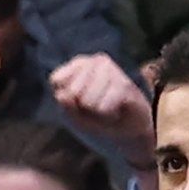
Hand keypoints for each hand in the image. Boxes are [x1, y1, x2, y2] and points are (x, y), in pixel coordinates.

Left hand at [49, 54, 154, 168]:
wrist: (131, 128)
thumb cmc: (99, 118)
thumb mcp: (76, 115)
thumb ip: (66, 106)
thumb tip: (64, 96)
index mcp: (79, 64)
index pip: (56, 80)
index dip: (65, 99)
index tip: (78, 103)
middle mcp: (96, 61)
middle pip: (72, 91)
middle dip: (81, 107)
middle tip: (96, 107)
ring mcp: (113, 70)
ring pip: (88, 100)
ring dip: (96, 112)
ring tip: (107, 108)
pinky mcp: (125, 84)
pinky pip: (103, 108)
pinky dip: (107, 116)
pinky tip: (116, 110)